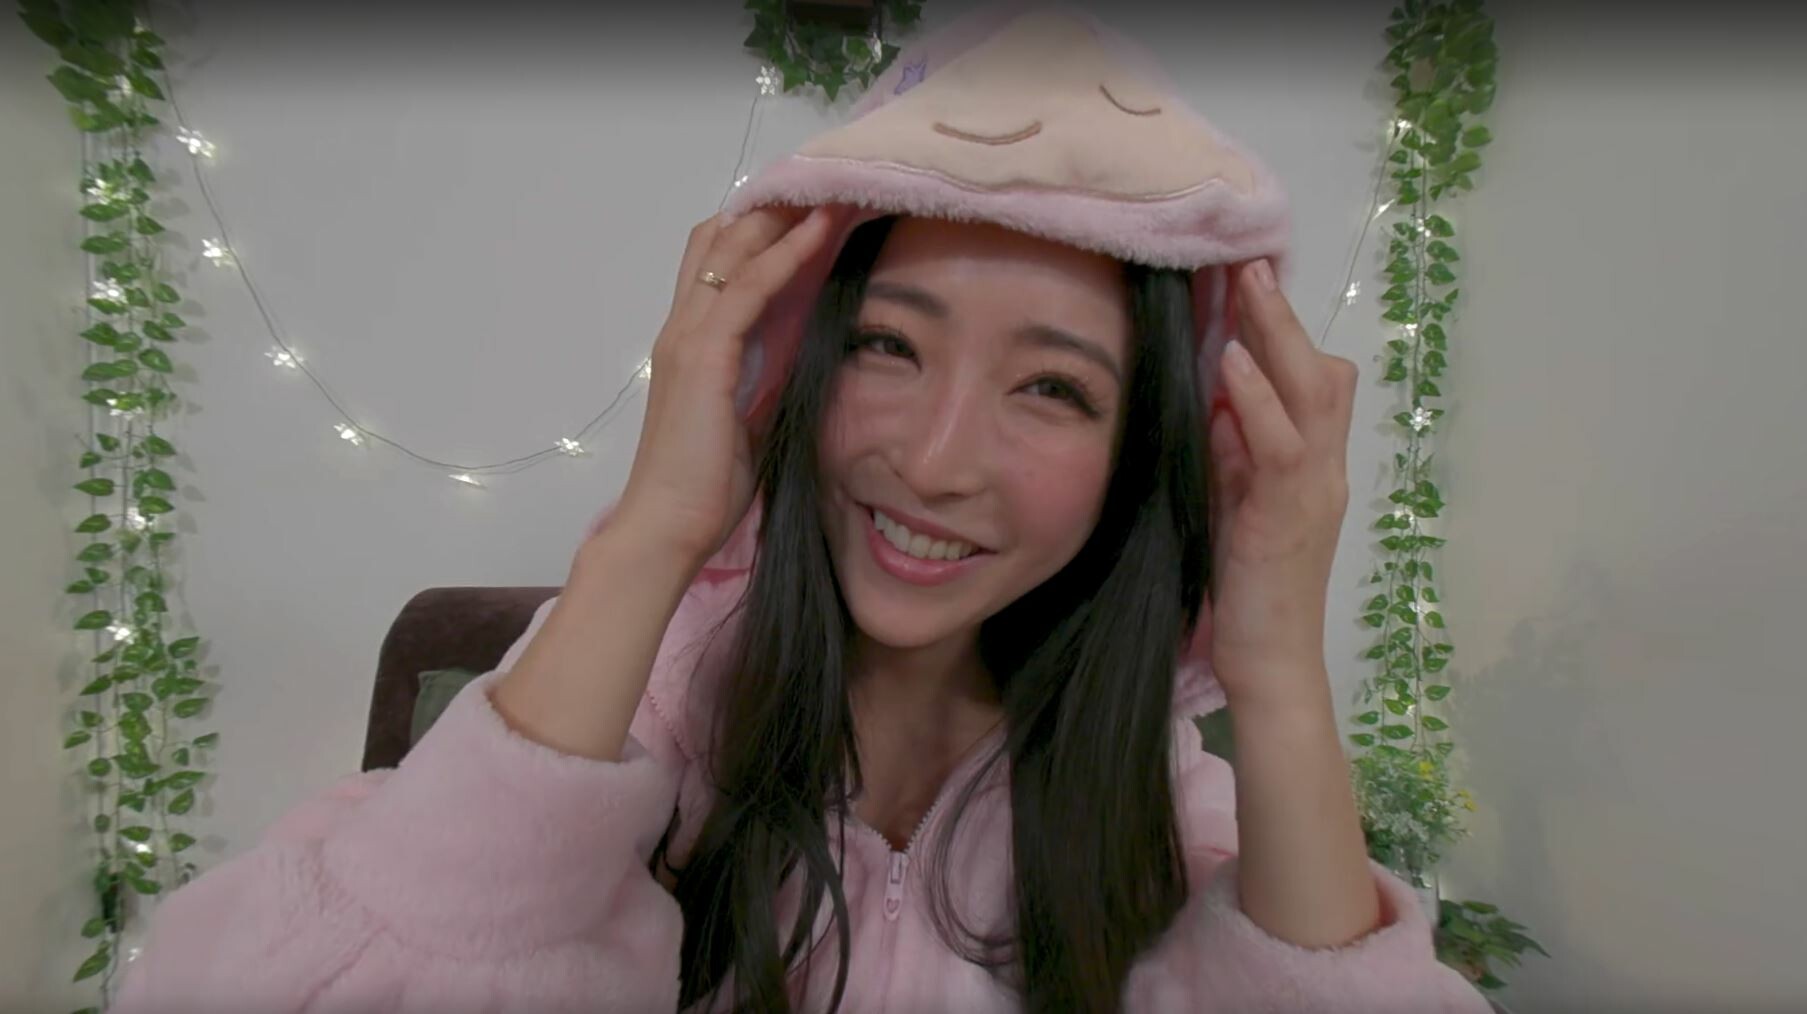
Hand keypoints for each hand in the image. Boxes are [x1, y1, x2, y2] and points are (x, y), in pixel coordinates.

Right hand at [610, 205, 836, 568]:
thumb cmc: (703, 488)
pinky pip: (749, 287)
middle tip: (818, 183)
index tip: (802, 207)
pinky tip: (817, 232)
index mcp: (691, 346)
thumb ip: (765, 381)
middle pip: (717, 241)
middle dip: (767, 209)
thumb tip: (798, 354)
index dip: (754, 231)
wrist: (667, 526)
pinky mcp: (705, 354)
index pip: (715, 265)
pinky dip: (785, 254)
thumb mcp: (748, 420)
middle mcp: (683, 329)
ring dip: (781, 218)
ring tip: (826, 190)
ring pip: (733, 251)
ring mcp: (689, 337)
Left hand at [1207, 258, 1358, 705]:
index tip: (1248, 279)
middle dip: (1283, 313)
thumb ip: (1234, 455)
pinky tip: (1234, 362)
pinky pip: (1282, 444)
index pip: (1309, 381)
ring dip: (1278, 334)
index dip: (1284, 329)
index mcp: (1310, 464)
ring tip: (1247, 282)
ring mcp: (1315, 489)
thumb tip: (1217, 399)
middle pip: (1319, 371)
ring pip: (1312, 393)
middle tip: (1248, 259)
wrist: (1270, 663)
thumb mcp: (1234, 506)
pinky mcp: (1289, 514)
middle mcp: (1324, 467)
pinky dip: (1259, 399)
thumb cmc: (1246, 590)